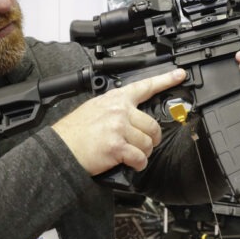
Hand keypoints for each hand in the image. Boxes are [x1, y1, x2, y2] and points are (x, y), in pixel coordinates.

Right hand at [52, 68, 186, 175]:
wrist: (60, 148)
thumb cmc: (74, 132)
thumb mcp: (94, 108)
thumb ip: (115, 108)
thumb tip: (131, 117)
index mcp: (115, 99)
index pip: (144, 86)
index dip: (165, 80)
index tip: (179, 75)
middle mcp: (119, 110)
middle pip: (152, 125)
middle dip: (152, 139)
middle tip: (145, 145)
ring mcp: (119, 127)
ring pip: (148, 143)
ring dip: (143, 153)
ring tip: (131, 155)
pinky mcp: (117, 146)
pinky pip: (140, 157)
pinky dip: (138, 164)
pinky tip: (131, 164)